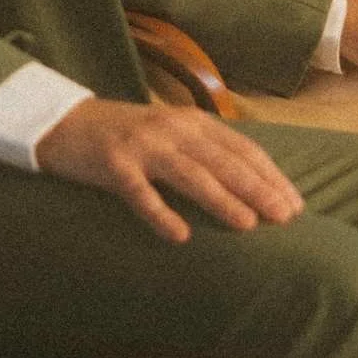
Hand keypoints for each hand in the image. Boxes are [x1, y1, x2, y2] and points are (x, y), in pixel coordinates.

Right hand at [35, 97, 304, 243]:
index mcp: (191, 122)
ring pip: (190, 174)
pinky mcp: (112, 164)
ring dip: (222, 200)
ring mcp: (141, 146)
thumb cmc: (125, 135)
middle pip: (223, 161)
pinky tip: (180, 236)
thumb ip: (204, 152)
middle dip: (258, 189)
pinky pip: (140, 193)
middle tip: (285, 217)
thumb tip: (250, 186)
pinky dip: (160, 214)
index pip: (242, 149)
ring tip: (248, 225)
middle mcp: (171, 129)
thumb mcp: (170, 135)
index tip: (295, 204)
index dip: (271, 176)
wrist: (62, 122)